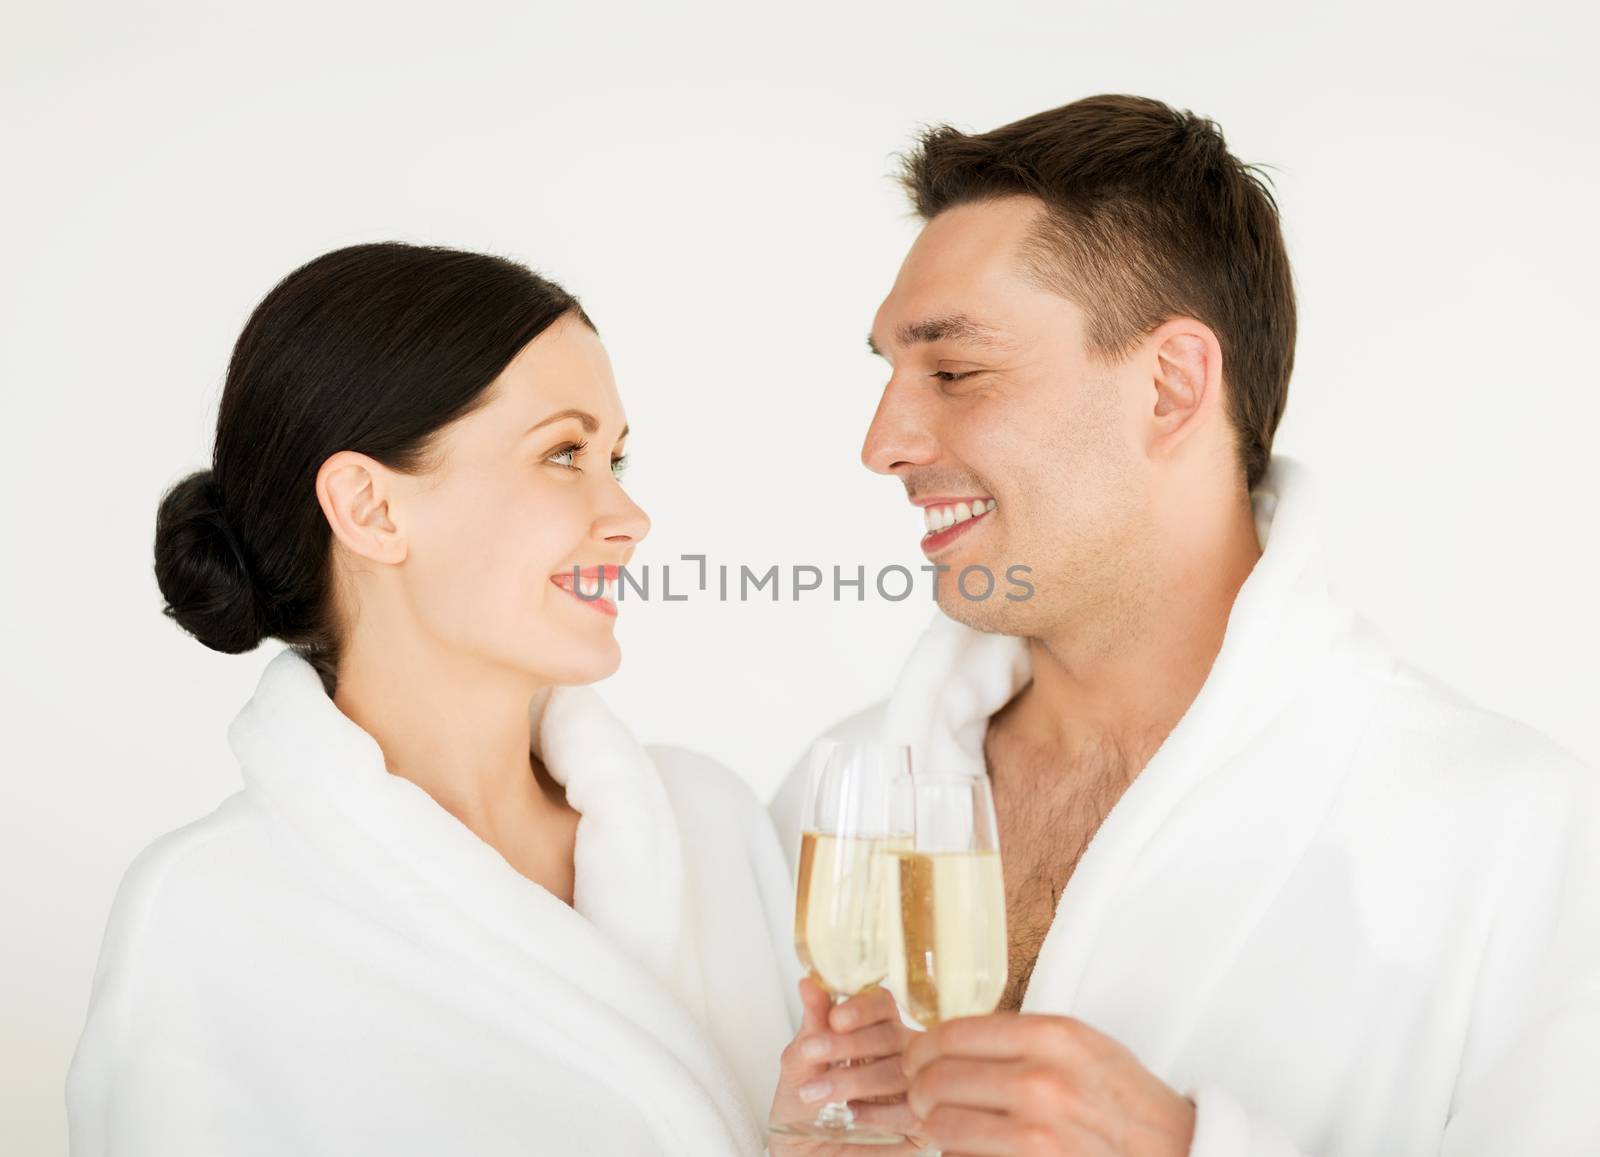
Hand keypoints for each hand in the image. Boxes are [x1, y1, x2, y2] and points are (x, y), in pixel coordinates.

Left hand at [768, 976, 923, 1154]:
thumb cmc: (801, 1110)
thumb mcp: (799, 1065)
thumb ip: (810, 1026)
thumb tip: (808, 984)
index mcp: (873, 1032)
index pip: (882, 1004)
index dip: (862, 1008)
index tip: (835, 1019)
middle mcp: (900, 1055)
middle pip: (893, 1035)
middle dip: (850, 1044)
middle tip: (812, 1053)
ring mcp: (915, 1089)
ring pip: (903, 1071)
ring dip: (856, 1079)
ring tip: (817, 1093)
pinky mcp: (922, 1126)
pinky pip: (915, 1111)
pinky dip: (879, 1113)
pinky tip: (854, 1116)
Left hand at [903, 1013, 1195, 1155]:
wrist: (1176, 1154)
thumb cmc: (1127, 1104)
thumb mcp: (1084, 1048)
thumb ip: (1021, 1039)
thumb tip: (949, 1040)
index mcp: (1053, 1037)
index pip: (951, 1033)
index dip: (922, 1049)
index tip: (917, 1060)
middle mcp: (1042, 1082)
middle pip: (936, 1079)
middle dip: (919, 1091)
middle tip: (921, 1098)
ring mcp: (1037, 1135)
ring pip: (941, 1126)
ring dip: (933, 1129)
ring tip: (943, 1127)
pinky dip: (958, 1156)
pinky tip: (973, 1151)